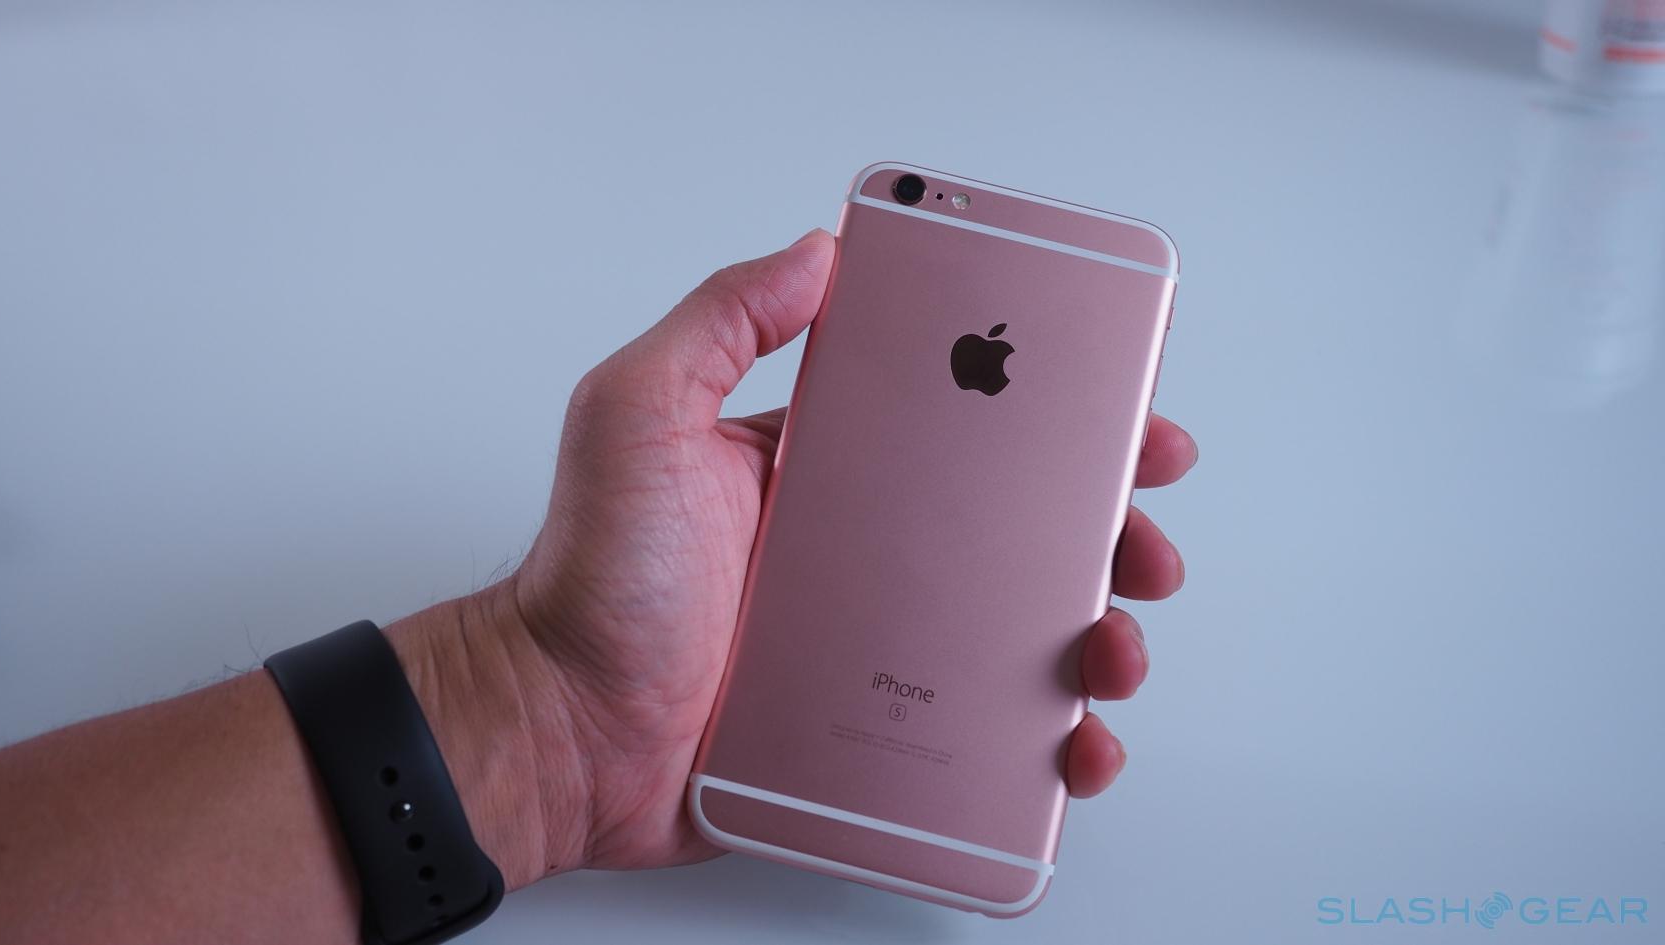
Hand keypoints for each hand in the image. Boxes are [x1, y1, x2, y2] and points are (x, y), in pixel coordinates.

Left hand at [387, 230, 1196, 887]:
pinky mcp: (877, 729)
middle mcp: (868, 553)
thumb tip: (815, 251)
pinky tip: (1073, 746)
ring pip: (1023, 634)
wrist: (561, 731)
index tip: (1122, 416)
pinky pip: (987, 736)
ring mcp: (879, 644)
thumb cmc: (590, 580)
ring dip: (1099, 638)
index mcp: (831, 472)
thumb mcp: (636, 415)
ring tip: (1114, 650)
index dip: (1054, 420)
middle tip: (1143, 544)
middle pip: (1020, 532)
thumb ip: (717, 322)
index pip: (966, 429)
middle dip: (1106, 533)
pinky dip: (1049, 746)